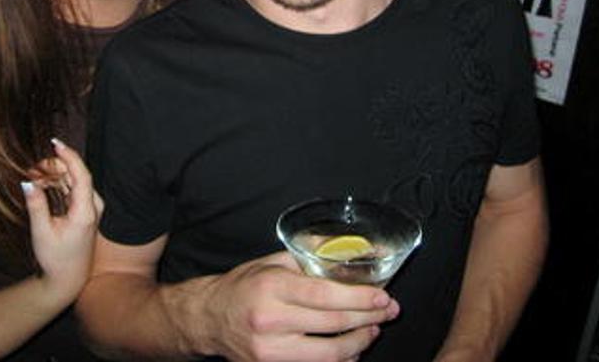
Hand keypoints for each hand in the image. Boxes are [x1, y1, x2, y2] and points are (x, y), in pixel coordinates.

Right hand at [22, 139, 103, 299]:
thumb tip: (27, 182)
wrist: (69, 277)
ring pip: (73, 180)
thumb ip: (36, 205)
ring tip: (32, 177)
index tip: (55, 143)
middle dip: (53, 167)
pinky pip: (72, 188)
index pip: (81, 175)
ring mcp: (92, 207)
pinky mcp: (86, 209)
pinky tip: (41, 184)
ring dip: (54, 175)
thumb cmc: (56, 258)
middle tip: (30, 169)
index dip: (69, 156)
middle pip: (76, 175)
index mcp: (85, 212)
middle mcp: (93, 206)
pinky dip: (57, 183)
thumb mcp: (42, 232)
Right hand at [202, 251, 399, 361]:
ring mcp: (270, 349)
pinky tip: (351, 349)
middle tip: (388, 311)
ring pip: (329, 354)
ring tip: (372, 329)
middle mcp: (270, 319)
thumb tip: (352, 248)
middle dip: (368, 318)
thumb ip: (311, 254)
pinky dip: (340, 359)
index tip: (383, 297)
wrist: (210, 318)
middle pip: (333, 324)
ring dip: (359, 342)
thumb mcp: (274, 261)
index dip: (359, 298)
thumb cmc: (245, 285)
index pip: (325, 295)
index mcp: (272, 286)